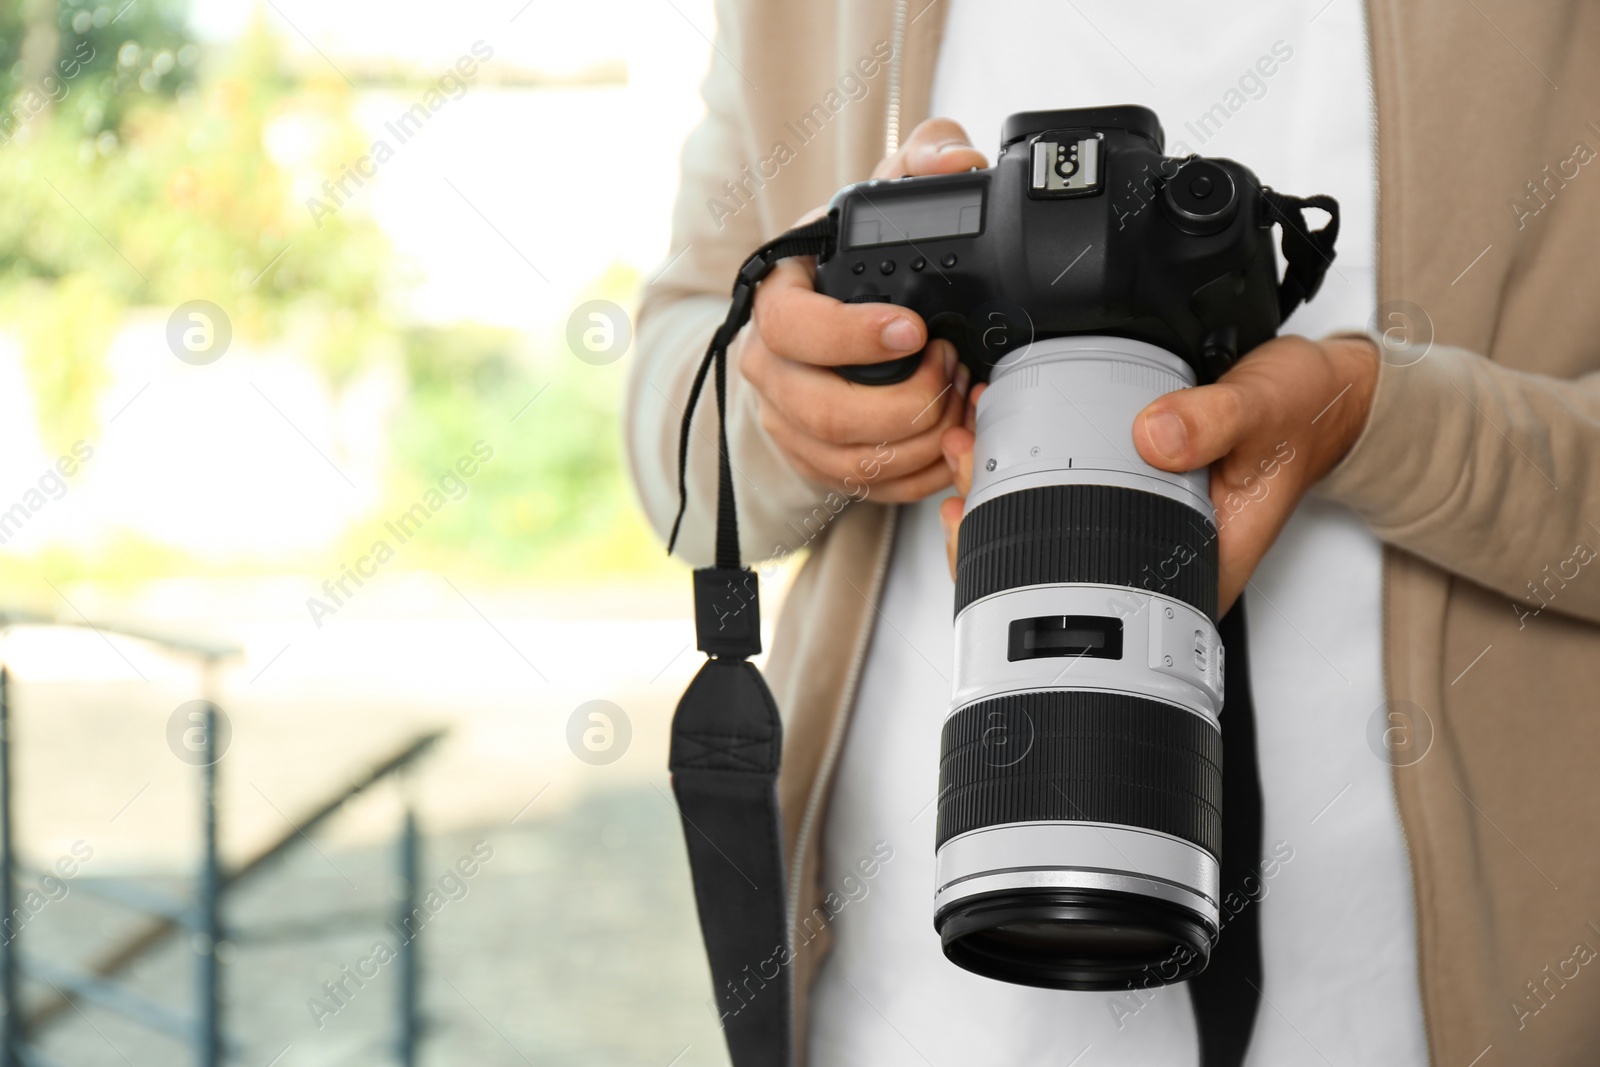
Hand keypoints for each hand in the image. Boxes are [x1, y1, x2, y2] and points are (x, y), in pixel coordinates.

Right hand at [739, 118, 988, 502]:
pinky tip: (951, 441)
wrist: (830, 315)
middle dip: (905, 403)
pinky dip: (918, 474)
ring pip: (847, 459)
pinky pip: (865, 488)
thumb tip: (957, 163)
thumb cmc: (853, 260)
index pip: (792, 326)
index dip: (851, 337)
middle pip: (822, 411)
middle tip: (954, 368)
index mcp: (777, 297)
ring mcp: (788, 421)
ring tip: (961, 401)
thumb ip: (924, 158)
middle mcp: (771, 366)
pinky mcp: (816, 461)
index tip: (916, 331)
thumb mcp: (885, 195)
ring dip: (919, 440)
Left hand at [940, 335, 1379, 613]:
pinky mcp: (1134, 490)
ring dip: (1003, 489)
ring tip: (970, 442)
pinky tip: (1001, 434)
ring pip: (1054, 528)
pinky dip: (1029, 466)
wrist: (1320, 395)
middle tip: (965, 464)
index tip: (976, 523)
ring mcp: (1143, 526)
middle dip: (993, 522)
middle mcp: (1160, 555)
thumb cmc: (1301, 416)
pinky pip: (1068, 491)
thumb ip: (1214, 421)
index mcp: (1193, 565)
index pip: (1092, 600)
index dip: (1019, 574)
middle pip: (1056, 568)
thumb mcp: (1263, 408)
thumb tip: (1155, 436)